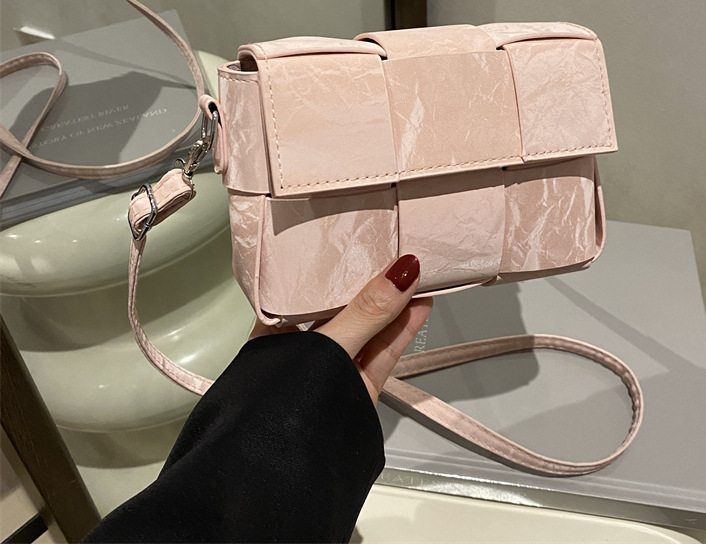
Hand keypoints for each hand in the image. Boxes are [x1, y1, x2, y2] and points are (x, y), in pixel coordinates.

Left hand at [249, 255, 432, 403]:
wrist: (280, 478)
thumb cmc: (284, 402)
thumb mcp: (328, 347)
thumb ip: (368, 312)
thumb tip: (406, 269)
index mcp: (276, 328)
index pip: (308, 285)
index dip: (336, 262)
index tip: (364, 237)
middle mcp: (302, 346)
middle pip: (342, 306)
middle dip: (372, 282)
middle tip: (400, 250)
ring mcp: (331, 369)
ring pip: (366, 329)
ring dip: (393, 304)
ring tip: (419, 272)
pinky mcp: (356, 388)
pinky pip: (381, 352)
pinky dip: (401, 331)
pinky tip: (419, 306)